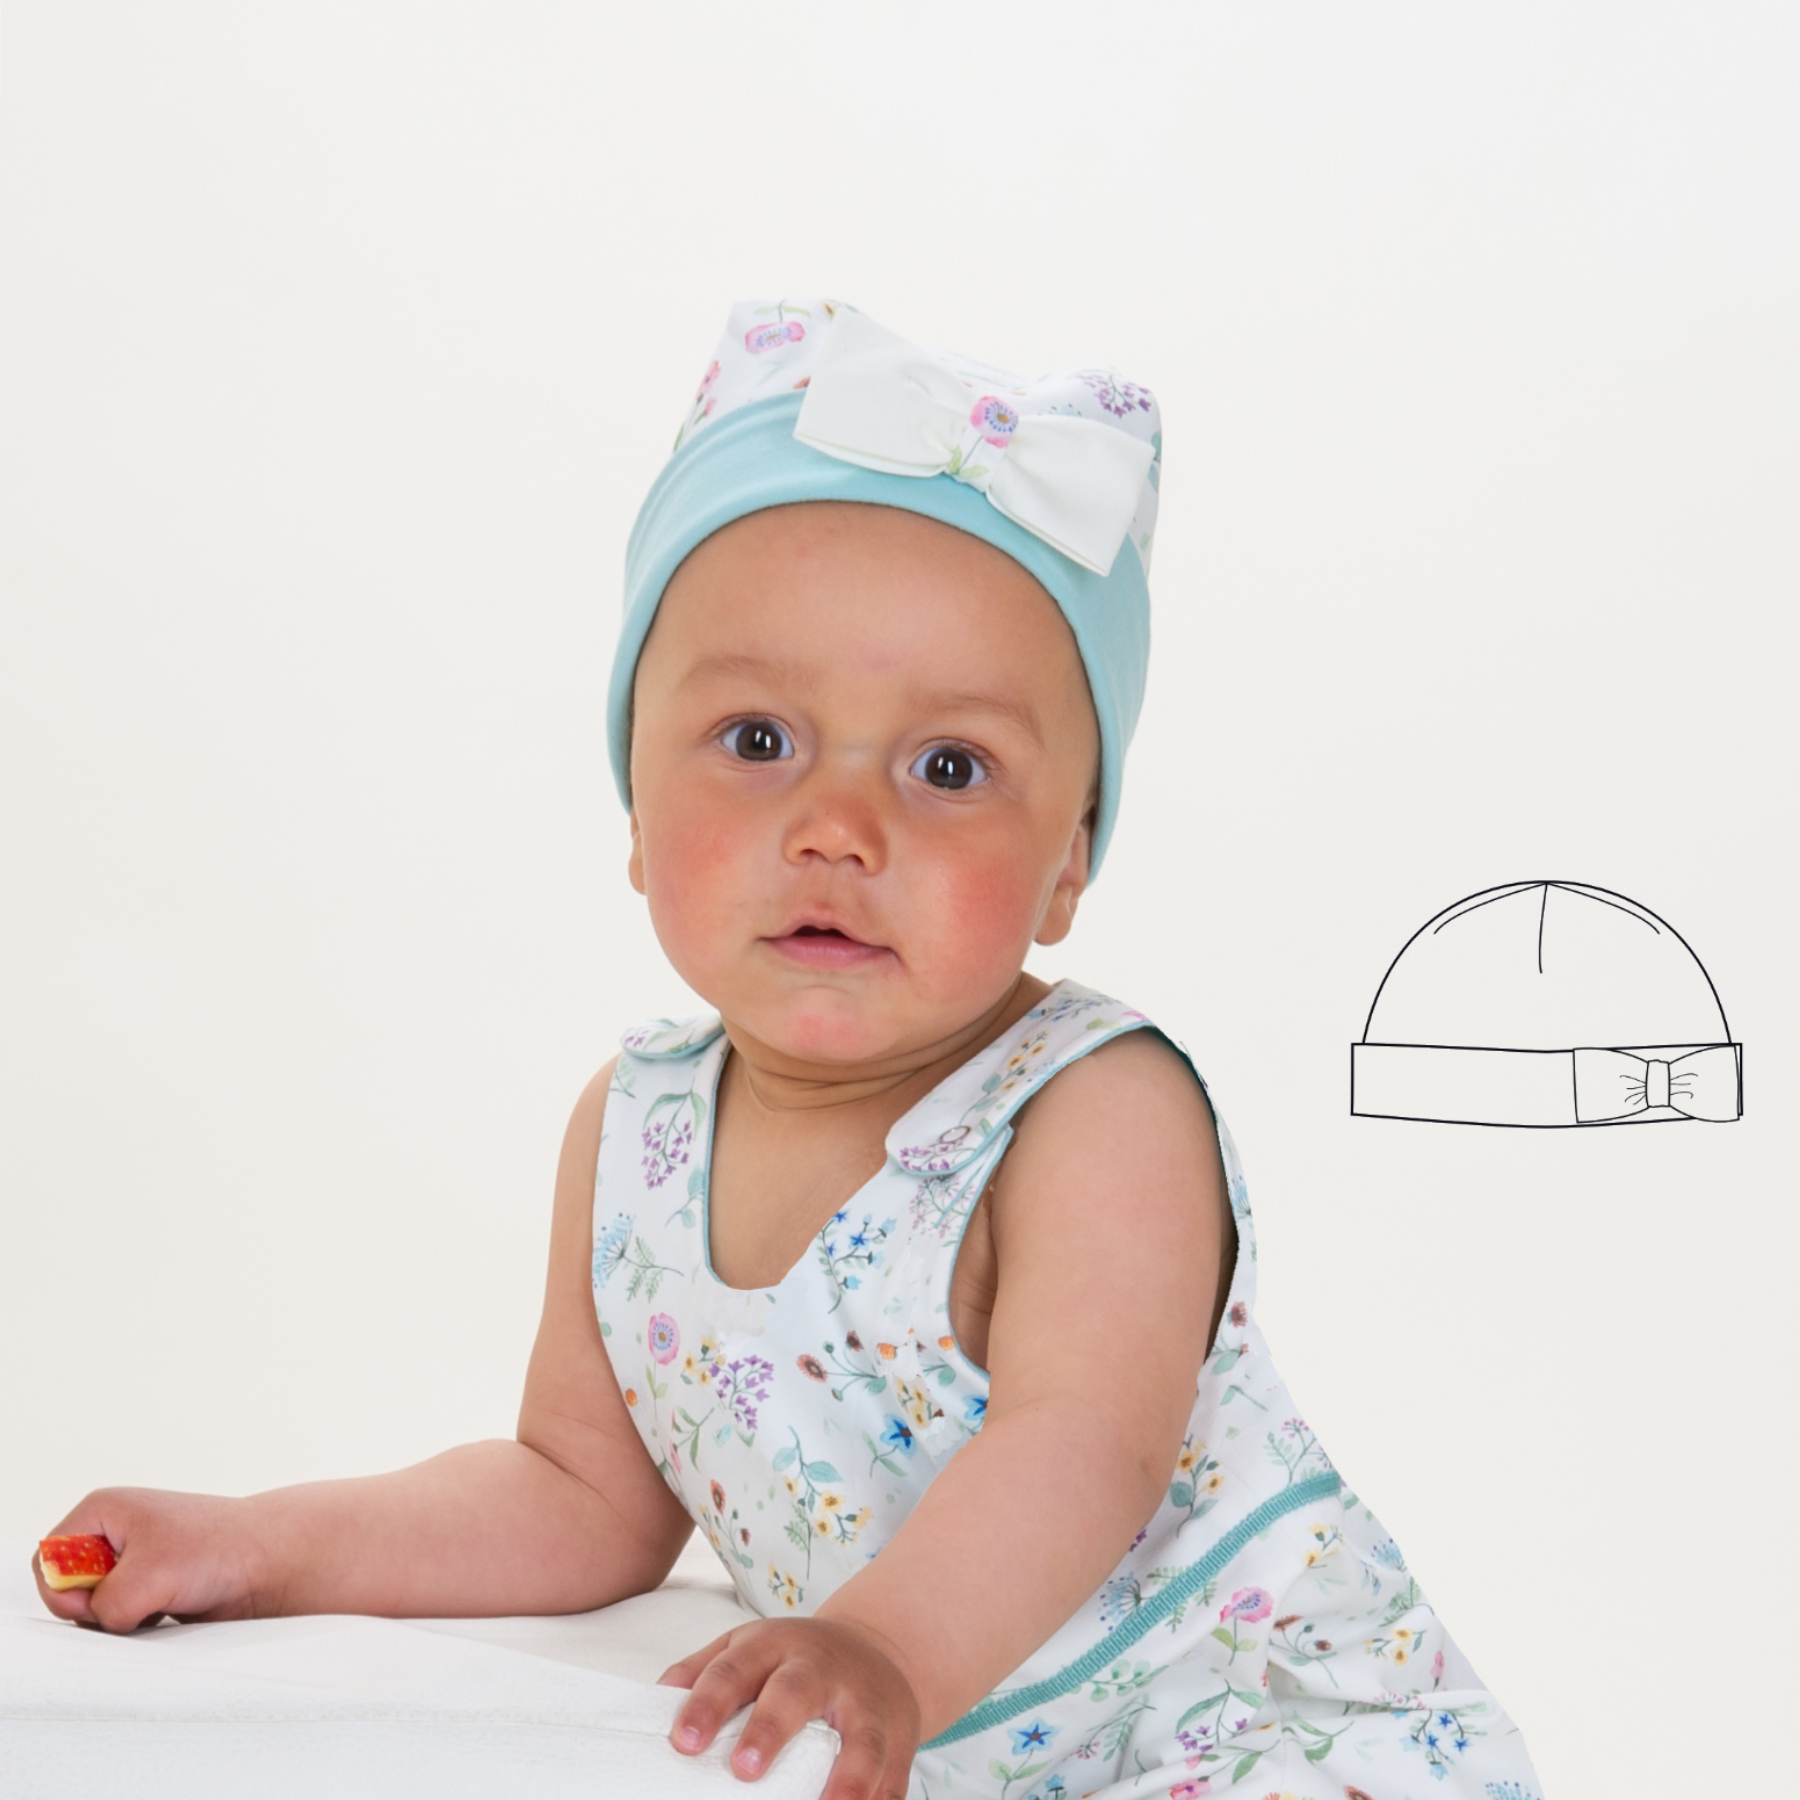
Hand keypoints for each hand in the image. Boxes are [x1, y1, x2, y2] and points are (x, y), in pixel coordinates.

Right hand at [34, 1488, 270, 1632]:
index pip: (47, 1558)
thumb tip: (96, 1620)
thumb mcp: (146, 1578)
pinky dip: (133, 1625)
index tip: (98, 1597)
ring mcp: (129, 1563)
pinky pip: (116, 1620)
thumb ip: (102, 1604)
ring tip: (158, 1604)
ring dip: (116, 1619)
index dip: (63, 1588)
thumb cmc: (219, 1549)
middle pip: (64, 1589)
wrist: (268, 1561)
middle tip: (134, 1604)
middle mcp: (112, 1534)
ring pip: (91, 1609)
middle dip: (92, 1607)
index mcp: (102, 1511)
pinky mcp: (145, 1589)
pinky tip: (165, 1613)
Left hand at [661, 1616, 921, 1799]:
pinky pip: (893, 1776)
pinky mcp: (898, 1737)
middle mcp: (820, 1669)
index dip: (709, 1703)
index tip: (684, 1742)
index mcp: (773, 1647)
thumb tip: (656, 1700)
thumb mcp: (749, 1647)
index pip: (734, 1669)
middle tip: (744, 1768)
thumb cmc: (795, 1659)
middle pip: (795, 1691)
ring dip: (846, 1777)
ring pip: (861, 1739)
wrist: (880, 1646)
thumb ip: (704, 1670)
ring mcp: (865, 1702)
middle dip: (770, 1727)